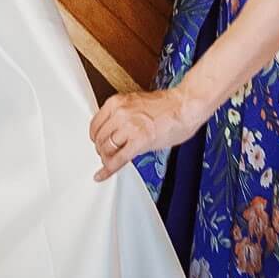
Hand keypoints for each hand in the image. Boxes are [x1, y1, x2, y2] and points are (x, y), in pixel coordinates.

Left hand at [88, 85, 206, 181]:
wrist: (183, 106)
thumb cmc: (165, 105)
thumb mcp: (135, 104)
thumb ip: (122, 115)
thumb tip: (114, 130)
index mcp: (116, 102)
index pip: (95, 123)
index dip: (95, 136)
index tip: (96, 142)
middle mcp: (120, 113)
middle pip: (99, 137)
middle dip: (100, 149)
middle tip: (104, 155)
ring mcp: (129, 127)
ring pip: (106, 148)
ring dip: (106, 158)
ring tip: (109, 162)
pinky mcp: (140, 141)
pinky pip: (119, 159)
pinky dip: (108, 169)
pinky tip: (102, 175)